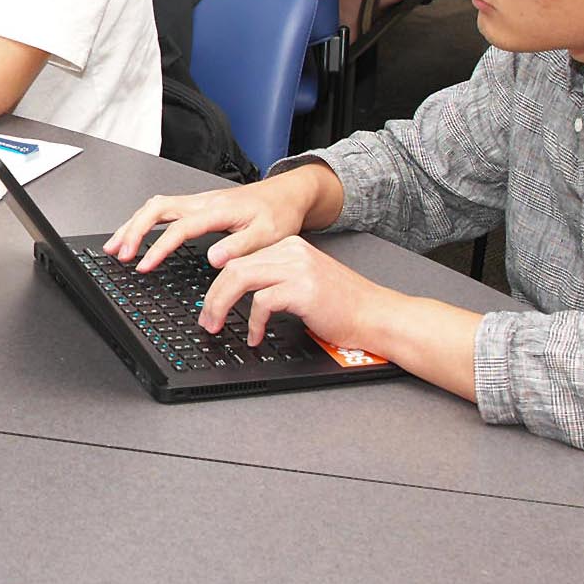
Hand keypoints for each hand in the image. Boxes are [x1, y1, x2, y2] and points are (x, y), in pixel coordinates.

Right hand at [104, 167, 332, 273]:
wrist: (287, 195)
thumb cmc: (279, 214)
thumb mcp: (269, 236)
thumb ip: (240, 247)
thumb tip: (213, 259)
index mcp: (218, 210)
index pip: (180, 227)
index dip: (158, 247)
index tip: (144, 265)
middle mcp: (203, 202)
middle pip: (157, 208)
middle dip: (133, 230)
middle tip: (118, 254)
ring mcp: (199, 201)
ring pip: (156, 206)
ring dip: (133, 223)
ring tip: (116, 245)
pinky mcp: (198, 205)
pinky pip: (164, 208)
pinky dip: (144, 220)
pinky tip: (136, 232)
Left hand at [199, 234, 387, 350]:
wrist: (376, 315)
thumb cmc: (343, 307)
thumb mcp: (304, 283)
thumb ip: (275, 281)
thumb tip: (237, 295)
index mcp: (289, 247)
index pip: (241, 258)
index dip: (218, 284)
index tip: (210, 305)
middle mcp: (291, 251)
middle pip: (234, 266)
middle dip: (213, 296)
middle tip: (206, 320)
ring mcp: (297, 267)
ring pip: (240, 277)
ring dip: (221, 305)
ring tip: (216, 326)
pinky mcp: (303, 288)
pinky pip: (262, 301)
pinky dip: (253, 322)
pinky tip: (256, 336)